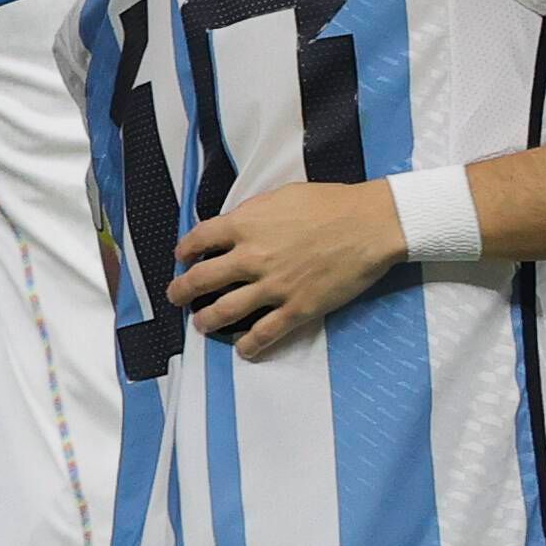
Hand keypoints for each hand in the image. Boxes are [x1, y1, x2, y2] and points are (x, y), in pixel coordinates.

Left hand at [173, 177, 403, 353]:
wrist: (369, 225)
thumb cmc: (330, 204)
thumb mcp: (282, 197)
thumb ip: (253, 214)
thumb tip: (235, 227)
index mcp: (246, 225)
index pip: (199, 239)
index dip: (185, 250)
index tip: (182, 257)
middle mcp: (251, 257)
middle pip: (202, 279)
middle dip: (182, 291)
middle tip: (176, 297)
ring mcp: (273, 286)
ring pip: (224, 311)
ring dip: (206, 320)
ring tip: (200, 324)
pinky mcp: (297, 309)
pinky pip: (264, 334)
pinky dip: (248, 345)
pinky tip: (242, 349)